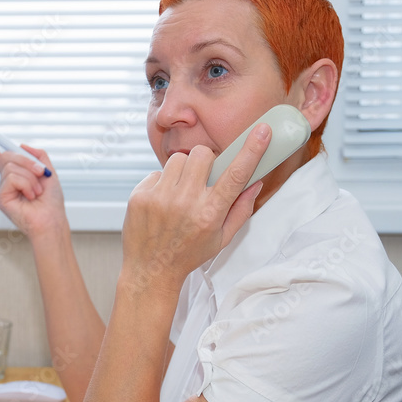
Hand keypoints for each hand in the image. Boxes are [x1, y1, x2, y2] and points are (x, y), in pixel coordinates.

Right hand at [0, 130, 66, 237]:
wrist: (52, 220)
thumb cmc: (51, 202)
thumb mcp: (49, 172)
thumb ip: (38, 155)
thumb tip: (22, 145)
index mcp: (16, 175)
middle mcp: (6, 181)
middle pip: (6, 156)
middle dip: (26, 161)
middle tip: (42, 172)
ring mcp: (2, 189)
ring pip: (12, 167)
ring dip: (31, 177)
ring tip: (37, 191)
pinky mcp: (1, 198)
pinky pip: (12, 178)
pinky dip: (27, 185)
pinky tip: (30, 197)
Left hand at [120, 124, 270, 293]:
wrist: (150, 270)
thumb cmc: (189, 254)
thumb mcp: (222, 239)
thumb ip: (241, 209)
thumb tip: (256, 181)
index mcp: (210, 214)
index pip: (235, 175)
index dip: (251, 150)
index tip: (262, 131)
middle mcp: (185, 203)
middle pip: (202, 154)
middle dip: (205, 161)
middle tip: (202, 178)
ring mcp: (160, 198)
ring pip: (178, 159)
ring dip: (183, 171)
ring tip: (179, 193)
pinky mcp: (140, 196)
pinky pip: (157, 172)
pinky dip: (162, 183)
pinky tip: (161, 203)